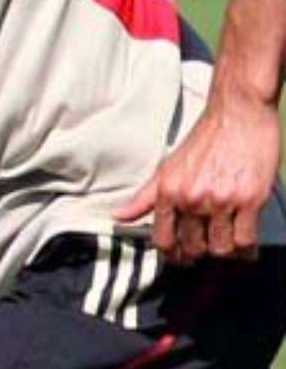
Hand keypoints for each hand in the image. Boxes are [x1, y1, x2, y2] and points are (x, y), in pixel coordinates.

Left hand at [113, 91, 281, 261]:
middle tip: (208, 248)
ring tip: (228, 243)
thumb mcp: (168, 166)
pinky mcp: (249, 199)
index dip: (173, 254)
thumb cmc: (206, 137)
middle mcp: (191, 198)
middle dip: (200, 254)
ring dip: (225, 252)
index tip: (182, 255)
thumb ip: (145, 196)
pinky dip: (246, 248)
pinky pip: (245, 240)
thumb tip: (118, 216)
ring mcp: (220, 200)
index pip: (162, 240)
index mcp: (168, 191)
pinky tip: (246, 243)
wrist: (238, 112)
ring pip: (220, 249)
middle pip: (193, 249)